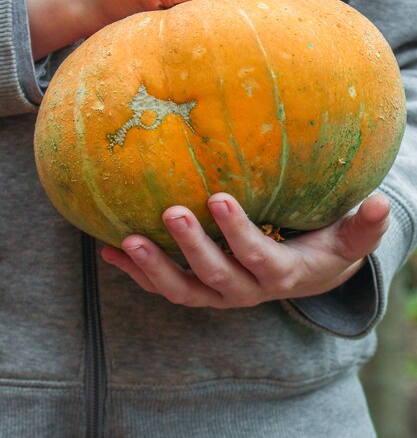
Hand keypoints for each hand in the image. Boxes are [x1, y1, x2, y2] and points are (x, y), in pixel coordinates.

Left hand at [101, 192, 389, 307]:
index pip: (258, 257)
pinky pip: (164, 286)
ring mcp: (217, 294)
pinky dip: (136, 273)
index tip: (219, 198)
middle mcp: (244, 290)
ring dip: (153, 268)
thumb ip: (361, 227)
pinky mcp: (198, 291)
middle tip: (170, 213)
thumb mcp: (345, 242)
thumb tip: (382, 202)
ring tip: (125, 242)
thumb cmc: (322, 251)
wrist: (300, 278)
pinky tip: (109, 250)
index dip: (238, 234)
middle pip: (214, 277)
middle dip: (191, 248)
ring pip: (182, 290)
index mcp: (279, 275)